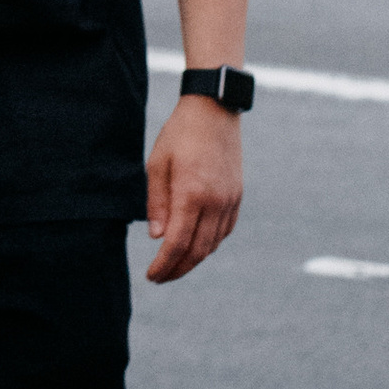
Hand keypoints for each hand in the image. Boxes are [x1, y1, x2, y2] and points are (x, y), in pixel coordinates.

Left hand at [144, 94, 241, 284]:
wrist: (214, 109)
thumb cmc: (179, 133)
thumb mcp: (157, 164)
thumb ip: (156, 203)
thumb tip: (156, 237)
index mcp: (192, 194)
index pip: (177, 243)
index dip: (164, 265)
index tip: (151, 276)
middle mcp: (215, 202)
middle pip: (197, 251)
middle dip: (178, 269)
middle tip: (160, 278)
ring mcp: (230, 200)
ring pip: (213, 244)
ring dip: (194, 260)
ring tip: (175, 265)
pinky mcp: (237, 195)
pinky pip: (225, 230)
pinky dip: (210, 244)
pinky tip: (196, 246)